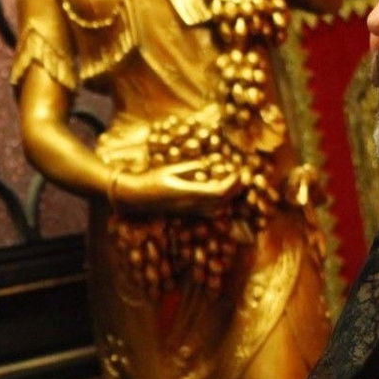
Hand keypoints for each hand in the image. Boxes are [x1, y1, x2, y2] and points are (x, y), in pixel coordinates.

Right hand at [111, 160, 240, 216]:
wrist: (135, 198)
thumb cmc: (150, 180)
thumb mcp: (170, 169)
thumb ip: (191, 168)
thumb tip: (208, 165)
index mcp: (187, 194)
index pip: (218, 193)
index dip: (232, 184)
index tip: (239, 172)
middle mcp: (191, 206)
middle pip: (222, 203)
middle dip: (235, 190)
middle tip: (243, 177)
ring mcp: (189, 211)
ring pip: (217, 209)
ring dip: (229, 197)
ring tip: (234, 184)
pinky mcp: (187, 213)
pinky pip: (209, 211)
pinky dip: (219, 202)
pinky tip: (219, 191)